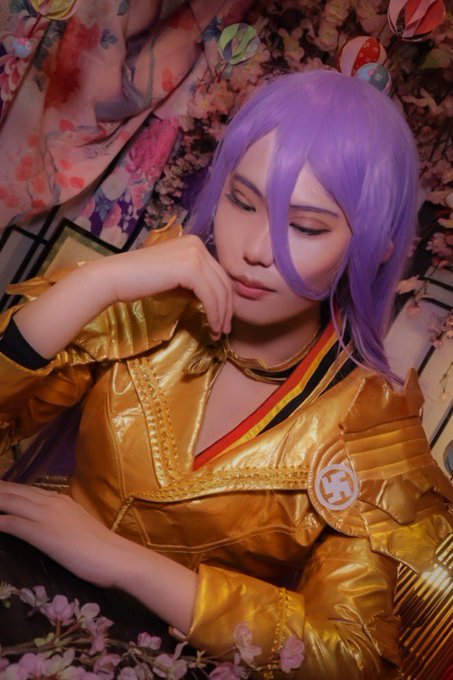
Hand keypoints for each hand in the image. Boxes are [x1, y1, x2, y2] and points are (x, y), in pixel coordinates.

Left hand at [0, 481, 130, 587]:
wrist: (118, 557)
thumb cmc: (102, 549)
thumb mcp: (77, 528)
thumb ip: (61, 522)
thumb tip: (49, 527)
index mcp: (60, 499)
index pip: (24, 489)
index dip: (4, 488)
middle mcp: (52, 501)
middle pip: (12, 490)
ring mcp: (47, 515)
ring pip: (9, 501)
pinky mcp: (43, 533)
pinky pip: (11, 523)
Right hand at [100, 235, 233, 338]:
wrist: (116, 277)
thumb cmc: (140, 280)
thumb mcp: (174, 279)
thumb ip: (194, 284)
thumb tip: (215, 302)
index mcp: (194, 244)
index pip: (219, 274)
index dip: (225, 299)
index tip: (223, 319)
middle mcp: (198, 245)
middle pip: (223, 281)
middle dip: (227, 308)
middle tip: (225, 329)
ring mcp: (195, 254)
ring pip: (220, 290)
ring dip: (222, 315)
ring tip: (218, 333)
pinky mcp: (190, 268)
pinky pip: (210, 296)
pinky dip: (214, 314)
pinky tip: (211, 327)